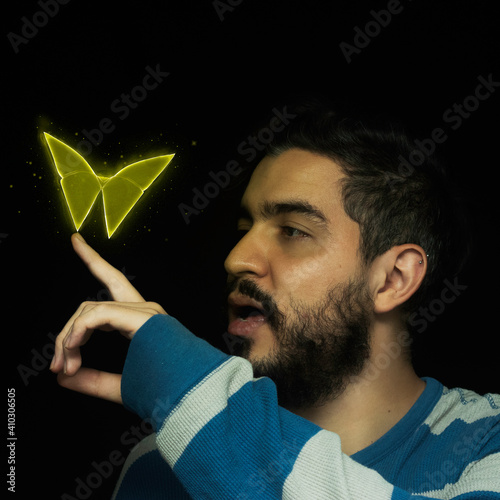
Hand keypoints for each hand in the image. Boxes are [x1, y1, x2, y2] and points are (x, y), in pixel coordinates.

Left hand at [50, 233, 166, 403]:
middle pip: (90, 306)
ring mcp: (145, 311)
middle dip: (67, 332)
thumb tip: (63, 377)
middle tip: (56, 365)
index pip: (113, 281)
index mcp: (142, 320)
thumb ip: (92, 382)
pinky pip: (98, 316)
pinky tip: (73, 350)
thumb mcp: (120, 387)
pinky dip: (79, 332)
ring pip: (89, 311)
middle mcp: (144, 309)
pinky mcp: (143, 316)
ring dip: (70, 338)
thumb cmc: (166, 391)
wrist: (193, 395)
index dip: (93, 260)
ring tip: (64, 366)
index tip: (75, 240)